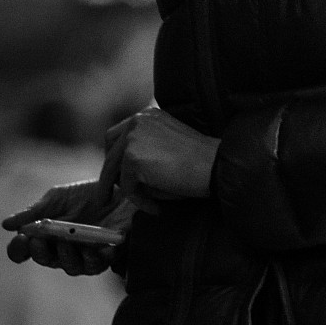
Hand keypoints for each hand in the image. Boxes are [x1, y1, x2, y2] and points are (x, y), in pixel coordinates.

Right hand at [1, 180, 129, 274]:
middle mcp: (66, 250)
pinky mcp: (110, 255)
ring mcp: (88, 254)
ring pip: (74, 267)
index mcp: (49, 236)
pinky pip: (103, 264)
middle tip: (39, 241)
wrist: (122, 188)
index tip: (20, 240)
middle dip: (42, 253)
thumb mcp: (57, 199)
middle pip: (50, 261)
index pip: (29, 250)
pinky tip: (100, 249)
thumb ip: (35, 213)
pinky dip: (100, 258)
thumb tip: (6, 225)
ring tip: (66, 244)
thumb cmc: (88, 195)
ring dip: (68, 258)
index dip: (20, 249)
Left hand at [101, 107, 219, 205]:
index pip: (119, 135)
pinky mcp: (132, 158)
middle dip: (109, 174)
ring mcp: (132, 139)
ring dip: (126, 190)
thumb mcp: (168, 150)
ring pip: (115, 170)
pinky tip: (156, 208)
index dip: (116, 157)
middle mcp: (136, 122)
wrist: (217, 167)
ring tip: (144, 206)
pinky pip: (126, 187)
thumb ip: (146, 155)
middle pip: (109, 148)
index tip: (116, 175)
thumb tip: (123, 179)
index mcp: (147, 116)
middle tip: (107, 196)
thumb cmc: (201, 164)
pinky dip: (140, 201)